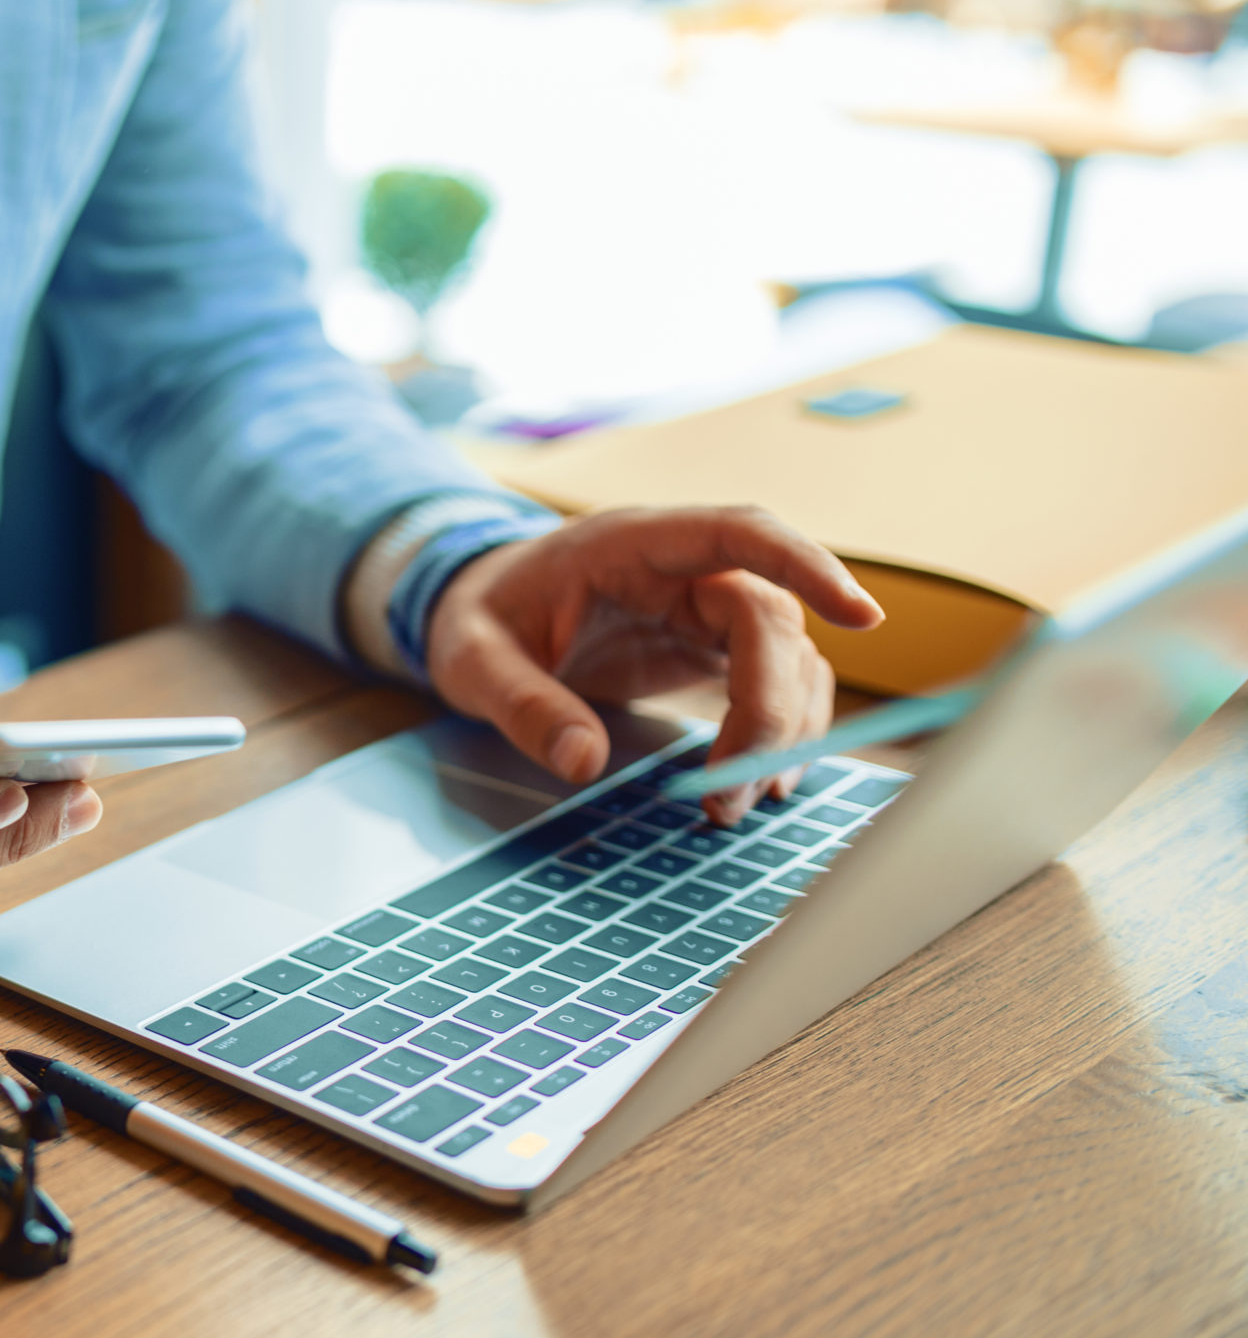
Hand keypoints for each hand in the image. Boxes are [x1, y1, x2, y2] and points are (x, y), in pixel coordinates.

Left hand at [423, 506, 883, 822]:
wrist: (476, 611)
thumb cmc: (478, 619)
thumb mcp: (473, 660)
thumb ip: (523, 704)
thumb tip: (582, 762)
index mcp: (633, 543)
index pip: (741, 534)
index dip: (807, 566)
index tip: (864, 617)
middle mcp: (683, 568)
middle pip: (773, 620)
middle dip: (769, 710)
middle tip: (731, 794)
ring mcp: (702, 606)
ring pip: (786, 657)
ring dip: (777, 731)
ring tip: (732, 804)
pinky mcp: (708, 645)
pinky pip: (771, 680)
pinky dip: (774, 730)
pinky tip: (755, 780)